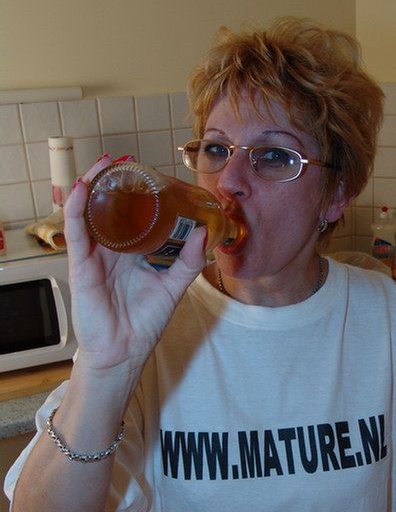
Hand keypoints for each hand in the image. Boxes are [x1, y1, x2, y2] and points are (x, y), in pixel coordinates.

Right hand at [64, 155, 206, 374]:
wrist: (124, 351)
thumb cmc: (145, 322)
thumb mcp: (173, 287)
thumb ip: (188, 261)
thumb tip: (204, 232)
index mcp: (133, 252)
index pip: (132, 214)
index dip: (136, 192)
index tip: (148, 171)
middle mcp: (112, 249)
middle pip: (110, 207)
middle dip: (114, 181)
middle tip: (125, 160)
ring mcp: (95, 255)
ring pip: (90, 212)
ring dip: (95, 184)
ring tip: (104, 163)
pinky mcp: (80, 265)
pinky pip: (75, 231)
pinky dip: (76, 207)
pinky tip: (82, 188)